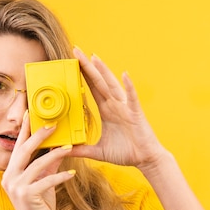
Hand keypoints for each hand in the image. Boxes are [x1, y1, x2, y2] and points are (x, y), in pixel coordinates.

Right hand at [1, 113, 74, 209]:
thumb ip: (49, 166)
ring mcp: (16, 187)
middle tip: (53, 124)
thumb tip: (59, 148)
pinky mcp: (27, 196)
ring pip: (37, 165)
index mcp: (10, 173)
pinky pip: (47, 181)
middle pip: (24, 150)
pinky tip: (72, 173)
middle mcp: (9, 178)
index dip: (25, 131)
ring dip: (55, 155)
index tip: (32, 114)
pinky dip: (61, 176)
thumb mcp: (44, 182)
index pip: (18, 147)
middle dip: (39, 135)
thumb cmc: (40, 207)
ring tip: (69, 147)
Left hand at [71, 47, 164, 170]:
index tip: (71, 63)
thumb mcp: (98, 152)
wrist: (145, 159)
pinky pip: (132, 98)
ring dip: (104, 71)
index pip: (92, 89)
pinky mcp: (135, 113)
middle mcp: (115, 105)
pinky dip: (129, 86)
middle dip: (88, 66)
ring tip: (94, 57)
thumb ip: (82, 150)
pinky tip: (125, 75)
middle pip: (99, 81)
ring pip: (112, 85)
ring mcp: (125, 107)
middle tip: (76, 50)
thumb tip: (64, 151)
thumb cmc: (125, 153)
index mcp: (107, 110)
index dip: (82, 75)